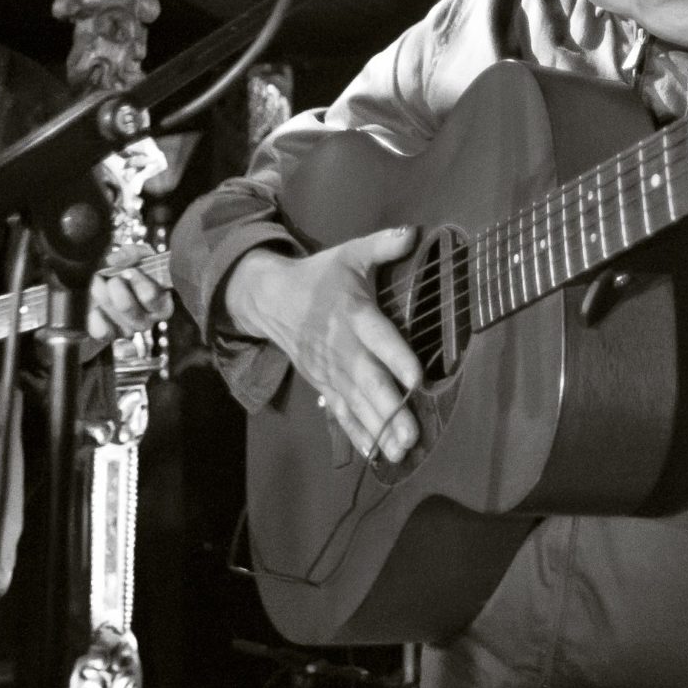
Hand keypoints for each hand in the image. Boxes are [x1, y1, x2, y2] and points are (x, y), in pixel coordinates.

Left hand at [87, 246, 170, 340]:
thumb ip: (132, 253)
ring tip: (100, 282)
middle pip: (126, 307)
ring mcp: (129, 329)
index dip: (138, 282)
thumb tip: (114, 261)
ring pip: (112, 315)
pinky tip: (97, 306)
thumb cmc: (134, 268)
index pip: (151, 297)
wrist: (114, 279)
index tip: (129, 271)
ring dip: (102, 295)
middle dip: (114, 287)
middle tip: (113, 277)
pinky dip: (96, 317)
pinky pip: (101, 332)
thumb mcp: (139, 255)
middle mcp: (148, 320)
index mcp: (162, 304)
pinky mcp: (111, 334)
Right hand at [228, 228, 420, 461]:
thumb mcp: (350, 254)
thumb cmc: (320, 277)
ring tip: (401, 451)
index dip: (396, 358)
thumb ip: (383, 245)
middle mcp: (342, 348)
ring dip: (378, 429)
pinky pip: (340, 414)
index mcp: (353, 314)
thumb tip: (413, 232)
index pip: (377, 337)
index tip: (417, 379)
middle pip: (367, 381)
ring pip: (356, 404)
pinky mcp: (323, 385)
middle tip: (412, 434)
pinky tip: (376, 455)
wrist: (271, 299)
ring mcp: (330, 371)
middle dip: (390, 410)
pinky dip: (357, 435)